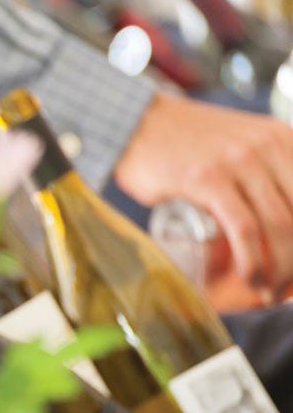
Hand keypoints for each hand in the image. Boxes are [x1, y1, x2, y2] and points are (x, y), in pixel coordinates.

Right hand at [115, 91, 292, 296]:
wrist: (135, 123)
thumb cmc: (182, 143)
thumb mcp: (239, 147)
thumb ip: (264, 173)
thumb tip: (278, 226)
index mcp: (283, 139)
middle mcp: (269, 146)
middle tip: (283, 287)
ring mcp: (239, 161)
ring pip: (279, 226)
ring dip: (279, 269)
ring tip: (266, 289)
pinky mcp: (208, 179)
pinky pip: (243, 228)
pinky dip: (252, 261)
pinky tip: (250, 277)